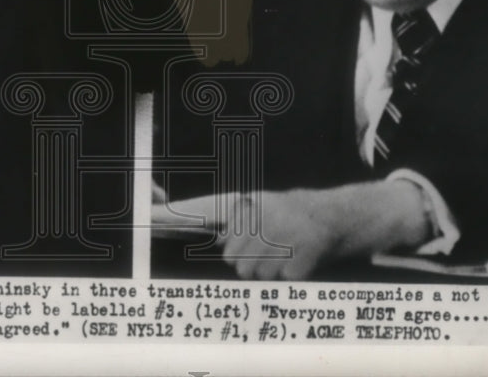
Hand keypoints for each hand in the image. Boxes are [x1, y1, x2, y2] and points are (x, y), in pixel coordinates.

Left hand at [159, 181, 430, 279]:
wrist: (339, 216)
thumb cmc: (291, 217)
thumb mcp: (260, 210)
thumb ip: (233, 226)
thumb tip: (202, 239)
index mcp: (248, 204)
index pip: (204, 211)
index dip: (171, 213)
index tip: (148, 210)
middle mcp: (261, 218)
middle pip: (233, 260)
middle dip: (249, 259)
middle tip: (271, 247)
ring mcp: (281, 238)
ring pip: (254, 275)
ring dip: (268, 272)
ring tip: (285, 253)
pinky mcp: (298, 258)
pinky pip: (279, 283)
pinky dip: (289, 279)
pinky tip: (300, 261)